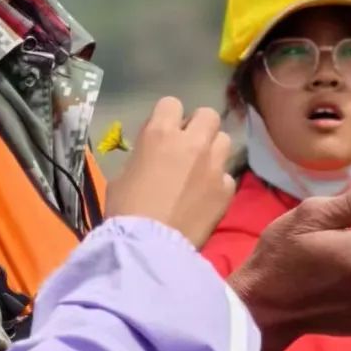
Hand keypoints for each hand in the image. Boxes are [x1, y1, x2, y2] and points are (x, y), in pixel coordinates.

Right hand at [104, 98, 234, 248]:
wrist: (149, 246)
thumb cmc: (125, 210)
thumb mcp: (123, 174)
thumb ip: (144, 156)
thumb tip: (153, 157)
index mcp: (160, 133)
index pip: (171, 103)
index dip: (168, 117)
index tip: (164, 133)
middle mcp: (192, 142)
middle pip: (208, 114)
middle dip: (199, 126)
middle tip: (189, 146)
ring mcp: (214, 165)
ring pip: (225, 140)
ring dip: (213, 150)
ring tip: (202, 168)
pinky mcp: (227, 189)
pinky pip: (228, 175)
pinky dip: (218, 182)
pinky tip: (207, 196)